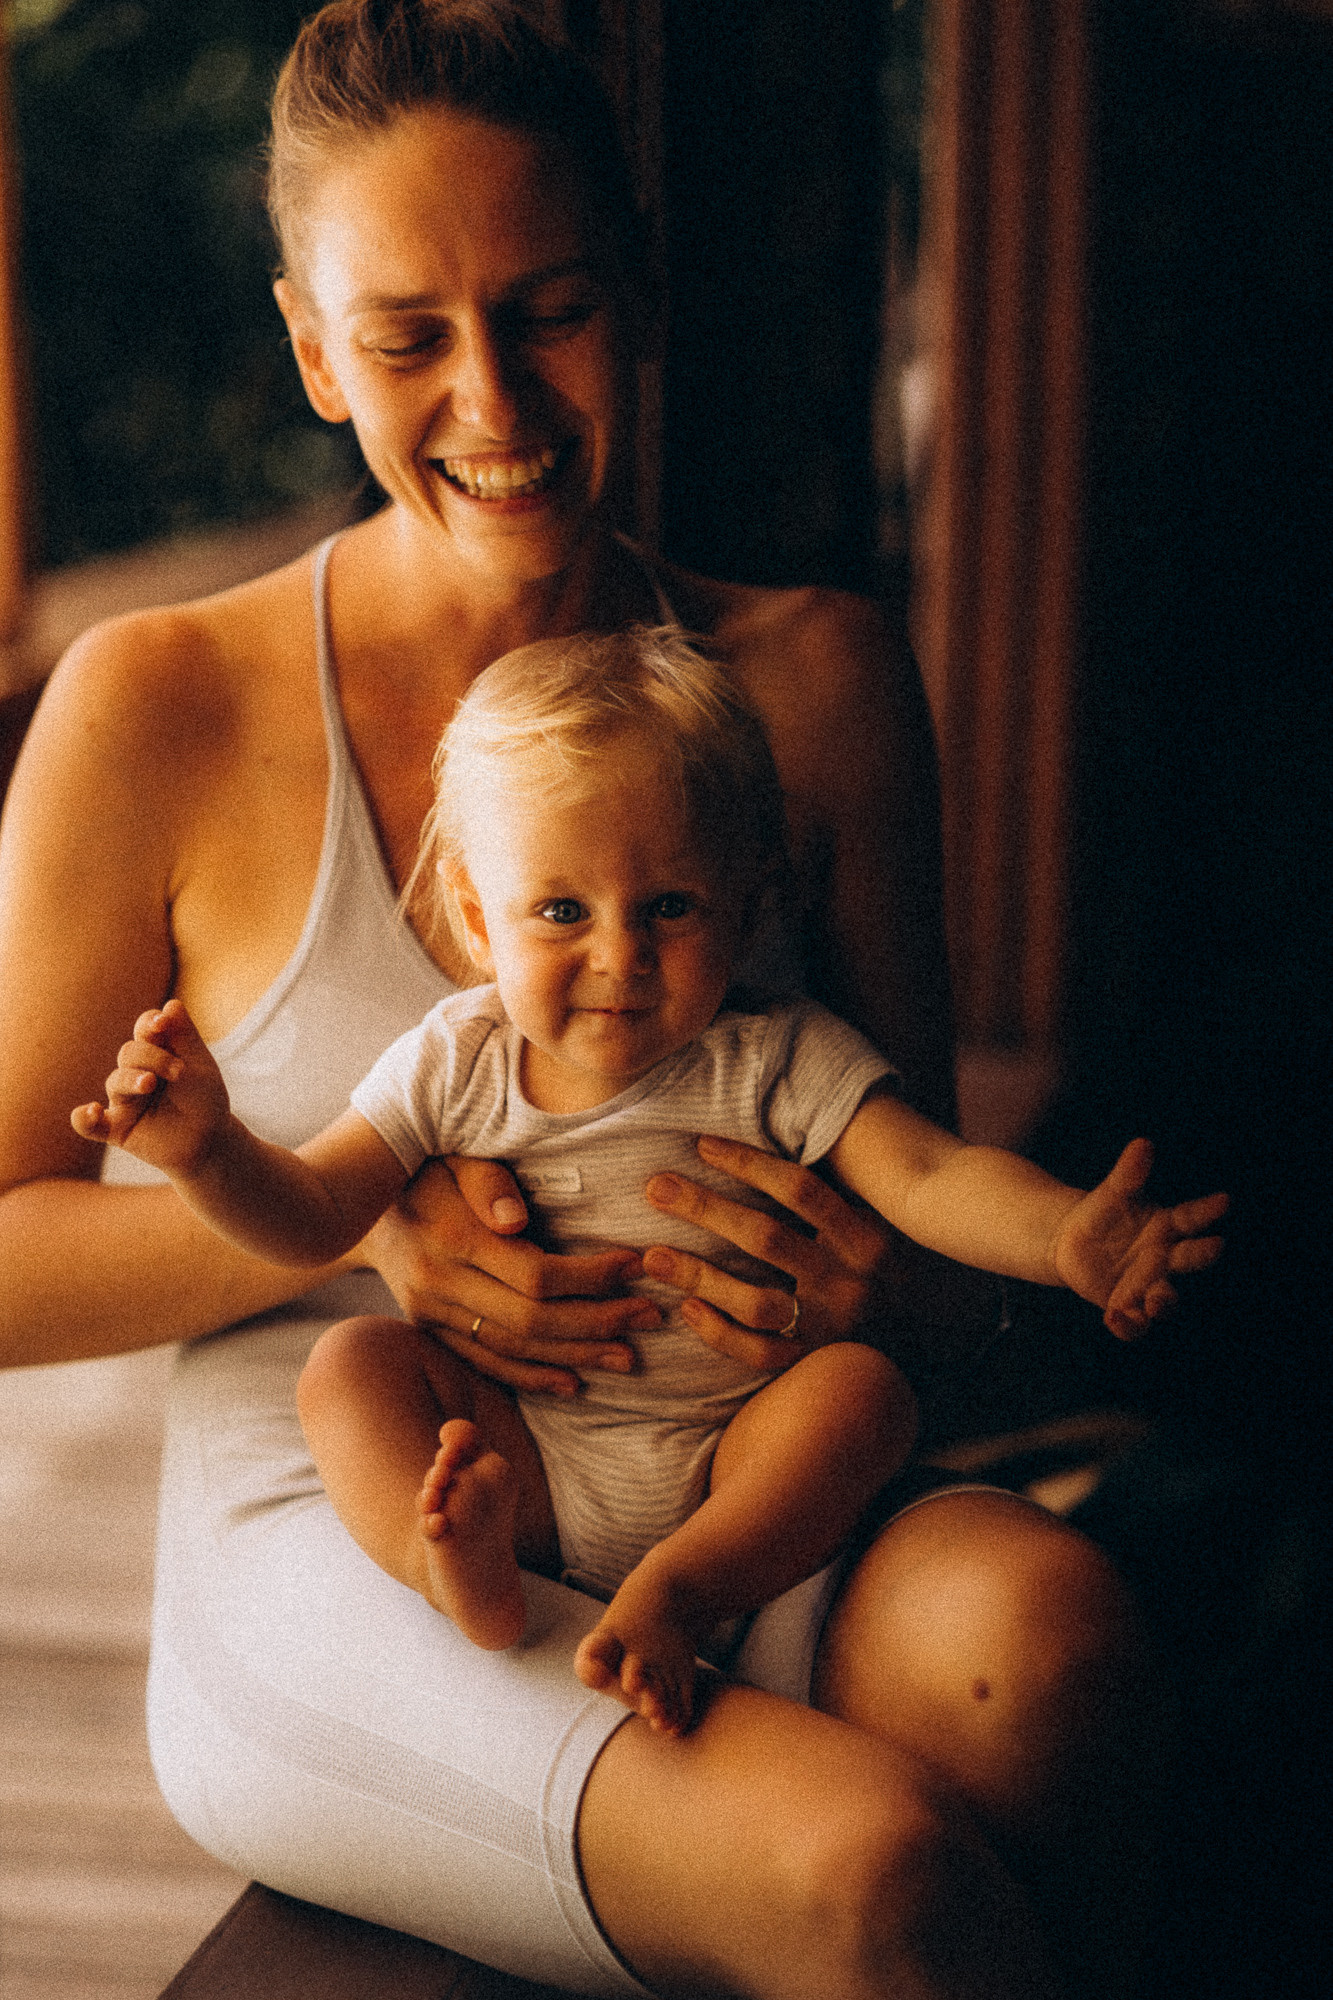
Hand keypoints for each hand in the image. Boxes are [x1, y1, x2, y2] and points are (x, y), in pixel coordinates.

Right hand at [70, 998, 228, 1177]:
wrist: (210, 1142)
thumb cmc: (204, 1100)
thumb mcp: (201, 1066)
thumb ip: (185, 1036)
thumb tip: (170, 1004)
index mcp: (157, 1052)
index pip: (145, 1029)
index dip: (150, 1024)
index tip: (162, 1024)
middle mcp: (136, 1073)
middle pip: (129, 1052)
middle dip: (153, 1057)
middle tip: (179, 1073)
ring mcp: (125, 1101)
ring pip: (115, 1082)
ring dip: (131, 1079)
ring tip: (149, 1083)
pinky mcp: (117, 1129)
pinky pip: (90, 1126)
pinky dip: (84, 1119)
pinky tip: (91, 1111)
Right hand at [360, 1156, 661, 1397]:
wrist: (357, 1203)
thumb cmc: (426, 1165)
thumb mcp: (455, 1154)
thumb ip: (487, 1182)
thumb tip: (516, 1219)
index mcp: (452, 1238)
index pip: (535, 1274)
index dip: (592, 1276)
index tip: (638, 1265)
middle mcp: (437, 1284)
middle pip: (530, 1320)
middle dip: (596, 1322)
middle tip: (649, 1316)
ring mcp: (429, 1315)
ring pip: (511, 1350)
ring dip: (574, 1357)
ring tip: (628, 1357)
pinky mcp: (428, 1332)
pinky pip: (485, 1364)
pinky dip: (531, 1377)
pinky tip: (573, 1382)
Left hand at [640, 1134, 890, 1371]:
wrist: (920, 1332)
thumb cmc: (879, 1256)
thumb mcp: (874, 1214)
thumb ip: (833, 1181)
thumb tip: (775, 1122)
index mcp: (866, 1236)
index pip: (800, 1189)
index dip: (748, 1164)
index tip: (700, 1144)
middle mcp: (849, 1282)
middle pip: (767, 1239)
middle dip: (705, 1208)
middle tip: (655, 1187)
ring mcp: (829, 1326)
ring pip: (756, 1303)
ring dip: (699, 1276)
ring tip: (651, 1256)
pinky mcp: (810, 1359)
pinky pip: (758, 1353)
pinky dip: (719, 1333)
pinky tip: (685, 1308)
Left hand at [1054, 1138, 1227, 1338]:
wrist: (1071, 1242)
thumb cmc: (1102, 1214)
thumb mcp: (1113, 1193)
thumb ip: (1129, 1174)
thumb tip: (1142, 1143)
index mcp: (1167, 1228)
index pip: (1192, 1218)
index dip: (1208, 1210)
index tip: (1225, 1200)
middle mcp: (1164, 1259)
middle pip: (1189, 1259)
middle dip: (1202, 1254)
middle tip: (1215, 1245)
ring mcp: (1147, 1285)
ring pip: (1166, 1300)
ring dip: (1165, 1302)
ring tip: (1157, 1299)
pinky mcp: (1126, 1306)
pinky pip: (1134, 1323)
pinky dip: (1128, 1324)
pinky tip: (1114, 1317)